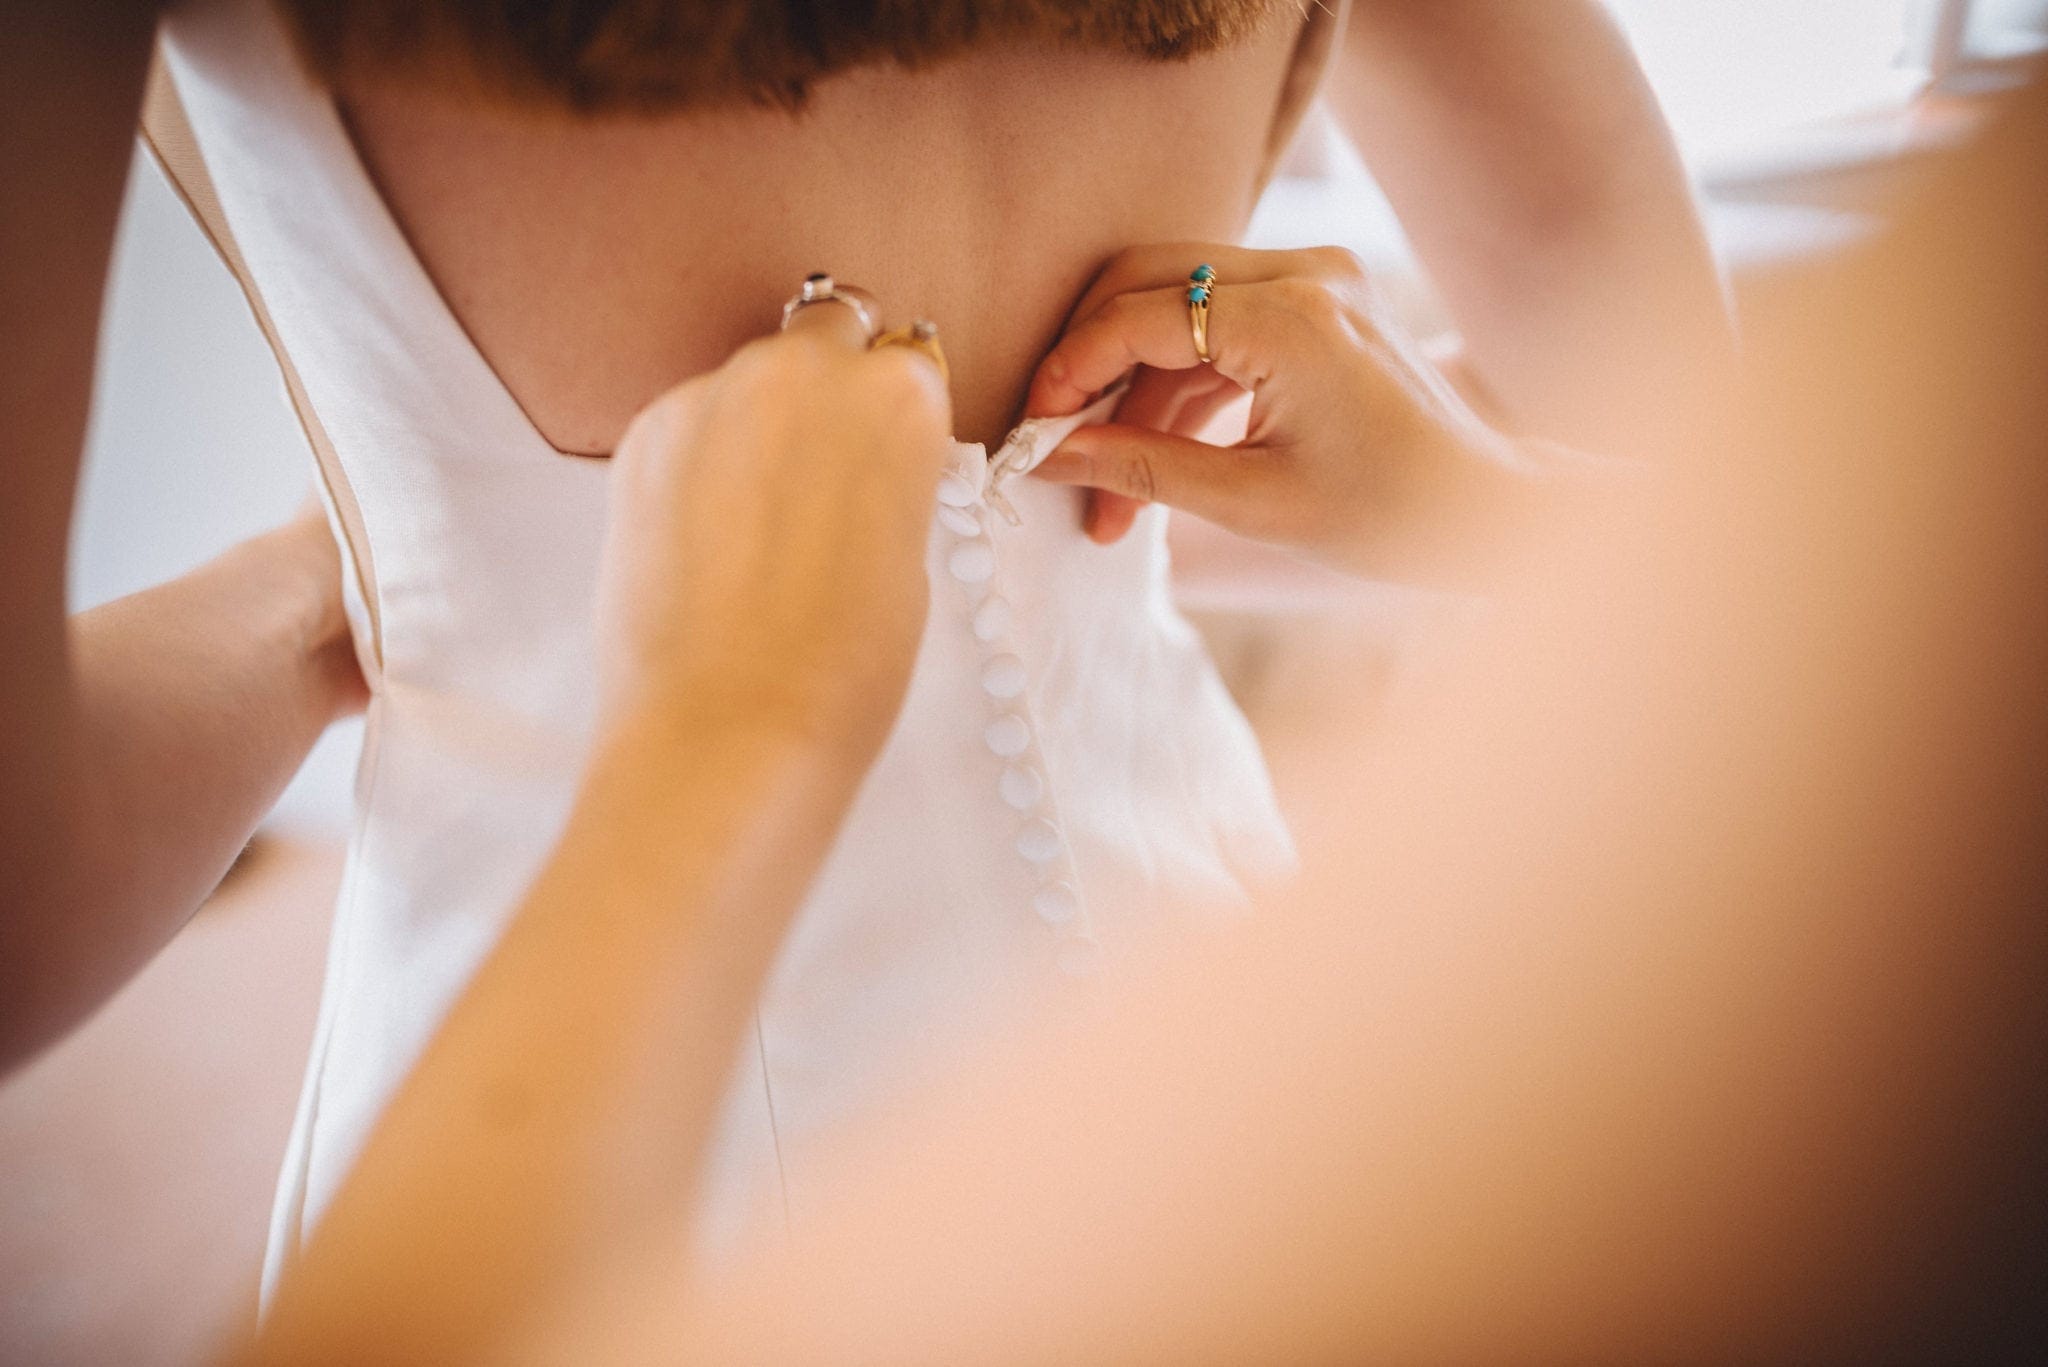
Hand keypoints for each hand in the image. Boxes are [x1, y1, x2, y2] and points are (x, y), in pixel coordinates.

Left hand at [598, 299, 951, 760]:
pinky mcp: (642, 436)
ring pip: (748, 382)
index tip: (886, 456)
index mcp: (896, 394)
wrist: (730, 729)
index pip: (909, 361)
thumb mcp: (908, 556)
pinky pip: (688, 425)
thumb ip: (888, 477)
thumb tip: (855, 463)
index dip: (897, 415)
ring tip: (757, 526)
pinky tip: (708, 541)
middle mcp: (803, 370)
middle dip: (827, 387)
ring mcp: (711, 396)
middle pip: (825, 339)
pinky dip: (700, 463)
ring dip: (758, 425)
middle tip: (822, 473)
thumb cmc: (844, 667)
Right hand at [1026, 244, 1580, 584]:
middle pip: (1148, 280)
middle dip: (1090, 360)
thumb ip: (1144, 468)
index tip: (1033, 427)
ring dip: (1132, 391)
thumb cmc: (1395, 517)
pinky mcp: (1321, 305)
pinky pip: (1220, 328)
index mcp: (1291, 319)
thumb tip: (1054, 454)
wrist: (1496, 514)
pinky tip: (1149, 462)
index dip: (1072, 369)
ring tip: (1105, 494)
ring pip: (1179, 308)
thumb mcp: (1254, 504)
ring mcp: (1317, 282)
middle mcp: (1304, 275)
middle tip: (1055, 435)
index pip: (1142, 314)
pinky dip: (1178, 388)